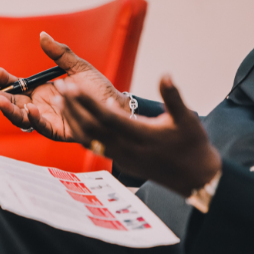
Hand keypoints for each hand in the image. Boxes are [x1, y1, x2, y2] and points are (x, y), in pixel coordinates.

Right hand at [0, 32, 126, 141]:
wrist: (116, 106)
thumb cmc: (97, 89)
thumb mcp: (78, 67)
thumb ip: (60, 54)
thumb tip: (42, 35)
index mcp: (41, 91)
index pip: (16, 86)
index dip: (4, 80)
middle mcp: (40, 106)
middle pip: (11, 104)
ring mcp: (47, 120)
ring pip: (21, 118)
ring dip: (9, 110)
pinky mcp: (58, 132)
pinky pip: (42, 128)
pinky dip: (34, 120)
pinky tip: (29, 110)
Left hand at [54, 75, 221, 196]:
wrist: (195, 178)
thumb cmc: (192, 145)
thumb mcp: (187, 118)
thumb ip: (173, 97)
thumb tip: (165, 75)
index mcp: (140, 136)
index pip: (106, 117)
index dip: (86, 102)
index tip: (70, 86)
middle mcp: (126, 149)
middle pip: (90, 127)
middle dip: (72, 107)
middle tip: (58, 86)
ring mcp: (121, 157)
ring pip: (88, 138)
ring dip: (73, 119)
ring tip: (61, 100)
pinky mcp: (120, 161)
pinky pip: (94, 146)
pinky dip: (82, 131)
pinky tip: (77, 118)